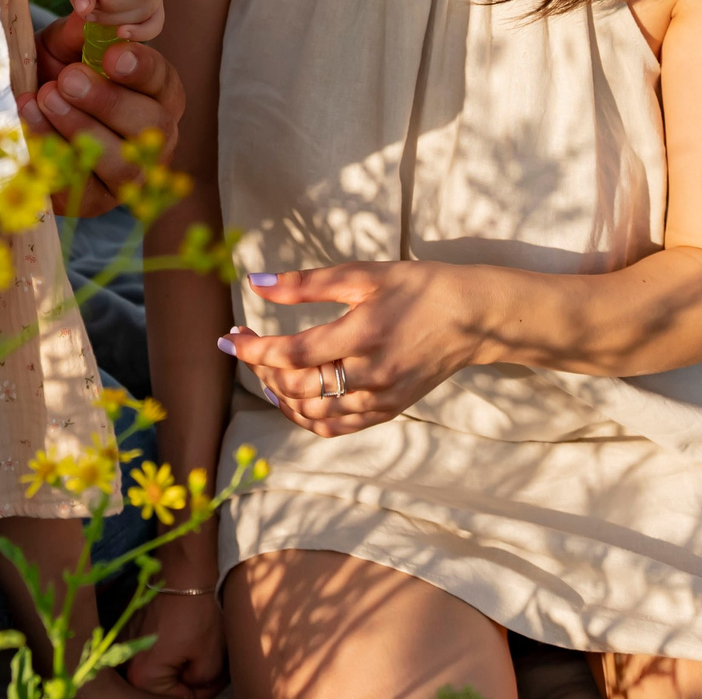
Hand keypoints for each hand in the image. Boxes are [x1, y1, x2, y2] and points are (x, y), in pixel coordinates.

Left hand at [21, 13, 184, 217]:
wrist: (36, 114)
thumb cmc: (61, 72)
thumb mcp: (67, 46)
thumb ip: (79, 32)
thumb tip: (87, 10)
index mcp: (159, 92)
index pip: (162, 80)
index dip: (141, 68)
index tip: (112, 54)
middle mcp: (156, 136)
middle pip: (149, 125)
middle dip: (107, 102)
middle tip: (67, 79)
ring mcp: (132, 175)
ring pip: (122, 164)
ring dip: (81, 130)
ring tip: (46, 98)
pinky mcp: (98, 202)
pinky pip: (81, 187)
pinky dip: (53, 152)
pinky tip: (31, 119)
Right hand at [120, 589, 225, 697]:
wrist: (185, 568)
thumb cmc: (198, 611)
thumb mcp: (212, 661)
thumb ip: (203, 688)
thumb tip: (195, 690)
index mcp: (142, 676)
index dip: (202, 690)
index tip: (213, 673)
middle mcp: (126, 661)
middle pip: (165, 687)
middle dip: (190, 679)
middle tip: (209, 660)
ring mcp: (125, 643)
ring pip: (161, 669)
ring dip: (180, 664)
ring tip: (198, 644)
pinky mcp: (130, 628)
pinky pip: (153, 651)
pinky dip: (170, 648)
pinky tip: (184, 633)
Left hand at [223, 262, 487, 438]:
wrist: (474, 316)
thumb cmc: (418, 286)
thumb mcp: (363, 274)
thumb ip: (306, 283)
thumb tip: (256, 282)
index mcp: (363, 334)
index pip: (293, 354)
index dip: (253, 350)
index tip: (227, 338)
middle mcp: (372, 374)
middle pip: (299, 387)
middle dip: (262, 369)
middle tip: (244, 344)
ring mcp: (382, 397)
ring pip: (315, 414)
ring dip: (281, 396)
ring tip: (266, 370)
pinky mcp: (390, 409)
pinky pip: (339, 426)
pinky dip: (309, 417)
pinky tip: (294, 398)